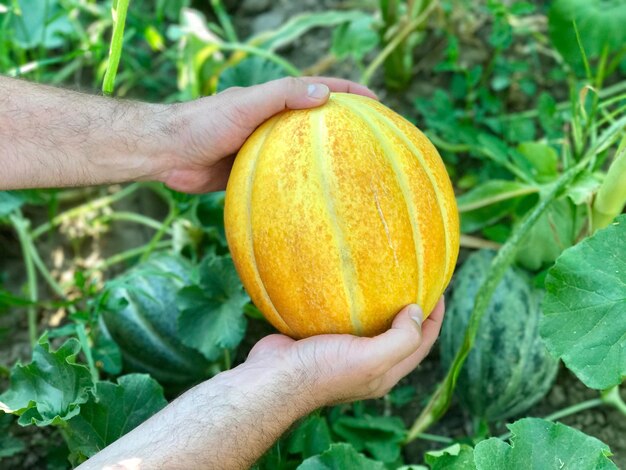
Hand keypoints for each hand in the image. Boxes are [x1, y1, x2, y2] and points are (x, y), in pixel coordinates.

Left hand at [156, 77, 376, 192]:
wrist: (168, 153)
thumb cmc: (204, 123)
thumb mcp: (246, 104)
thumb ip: (281, 96)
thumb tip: (324, 95)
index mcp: (273, 100)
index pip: (318, 90)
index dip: (349, 94)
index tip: (377, 104)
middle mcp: (271, 121)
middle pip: (314, 122)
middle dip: (342, 127)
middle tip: (372, 141)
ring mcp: (262, 147)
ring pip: (299, 152)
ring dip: (322, 158)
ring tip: (351, 172)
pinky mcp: (252, 170)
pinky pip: (282, 176)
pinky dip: (299, 182)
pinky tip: (314, 198)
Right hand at [245, 298, 444, 405]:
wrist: (272, 378)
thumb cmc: (322, 371)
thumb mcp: (370, 359)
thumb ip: (401, 339)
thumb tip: (416, 311)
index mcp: (384, 373)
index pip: (421, 345)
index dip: (434, 319)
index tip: (439, 289)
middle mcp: (367, 363)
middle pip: (399, 335)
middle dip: (412, 310)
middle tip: (417, 279)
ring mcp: (343, 351)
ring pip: (370, 324)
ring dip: (381, 303)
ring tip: (386, 275)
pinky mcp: (321, 338)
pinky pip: (342, 317)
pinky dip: (350, 301)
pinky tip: (348, 281)